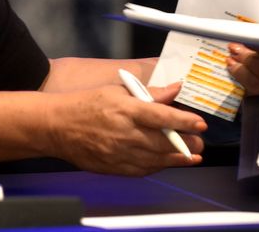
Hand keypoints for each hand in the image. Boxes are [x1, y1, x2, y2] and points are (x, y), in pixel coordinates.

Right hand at [44, 83, 205, 175]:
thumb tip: (175, 89)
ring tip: (191, 156)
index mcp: (126, 109)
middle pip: (163, 142)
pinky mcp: (113, 167)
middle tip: (200, 143)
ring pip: (156, 160)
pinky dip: (157, 167)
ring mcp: (119, 153)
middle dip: (186, 144)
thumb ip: (149, 92)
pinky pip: (141, 170)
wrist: (57, 127)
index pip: (162, 117)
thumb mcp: (118, 90)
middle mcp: (125, 133)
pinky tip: (166, 162)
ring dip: (176, 159)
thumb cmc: (87, 104)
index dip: (184, 122)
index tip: (201, 124)